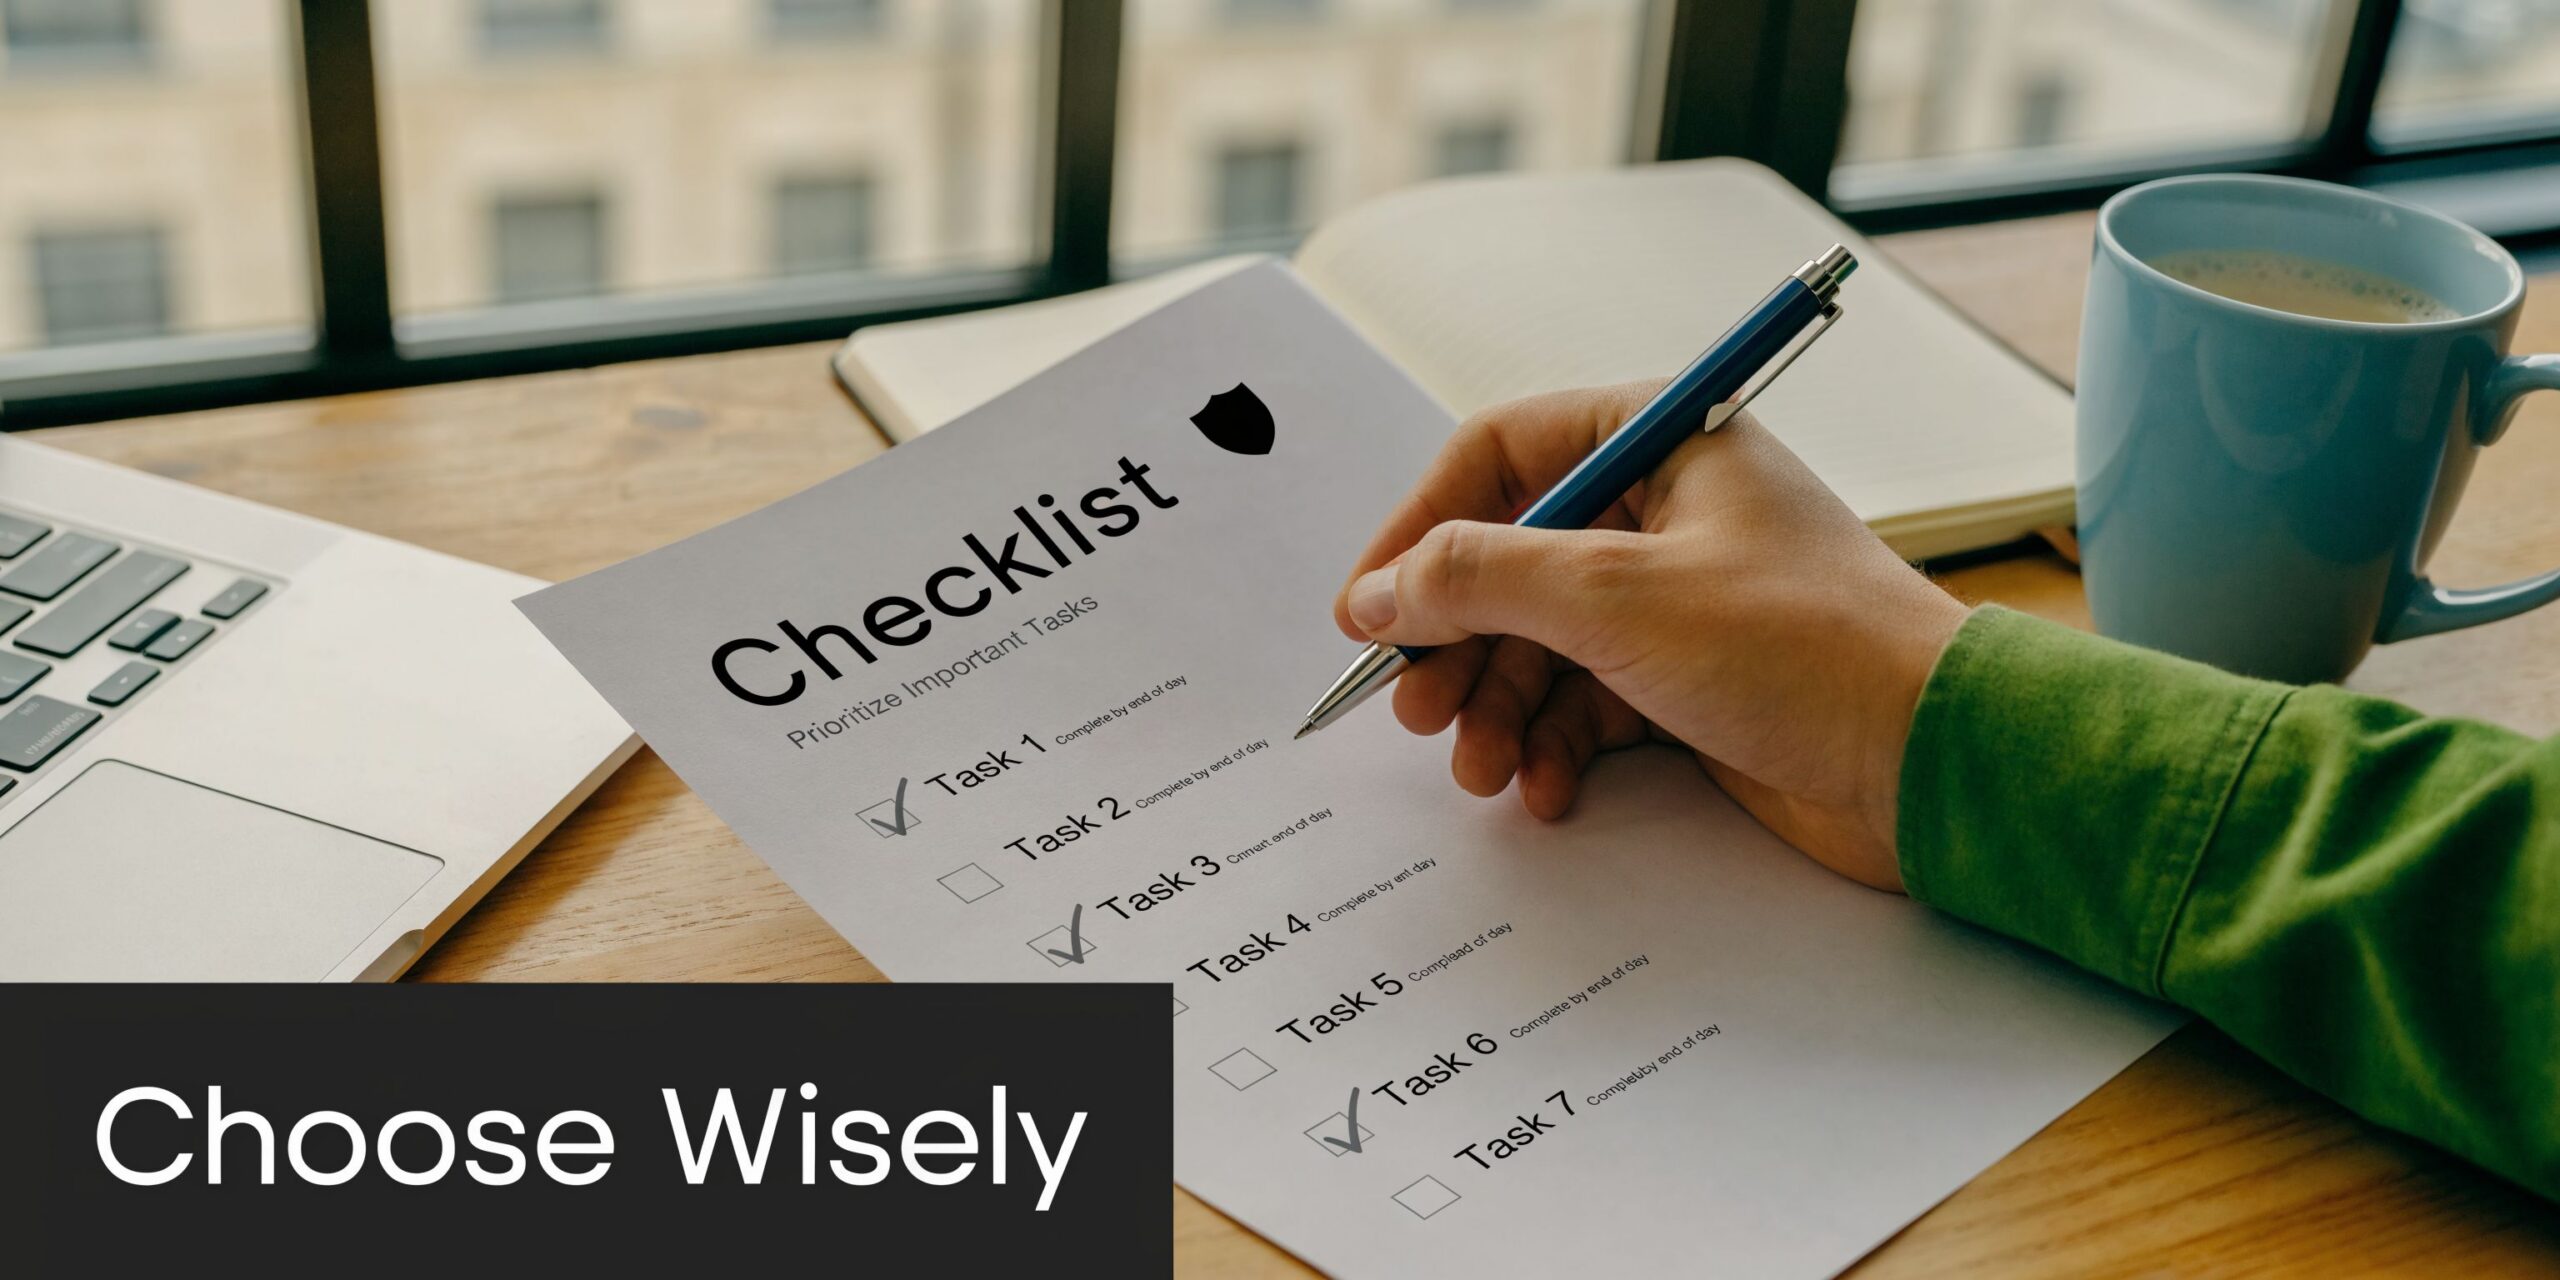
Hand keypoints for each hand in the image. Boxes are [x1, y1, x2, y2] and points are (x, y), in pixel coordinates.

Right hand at [1331, 381, 1969, 891]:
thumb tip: (1374, 592)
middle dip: (1456, 643)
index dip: (1419, 530)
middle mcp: (1665, 508)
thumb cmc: (1806, 649)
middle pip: (1508, 560)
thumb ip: (1478, 581)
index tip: (1367, 608)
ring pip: (1540, 642)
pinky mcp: (1692, 679)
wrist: (1931, 762)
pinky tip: (1547, 790)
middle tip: (1418, 710)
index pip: (1497, 455)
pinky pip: (1586, 702)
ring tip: (1482, 769)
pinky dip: (1554, 746)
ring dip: (1497, 709)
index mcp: (1659, 439)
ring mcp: (1678, 597)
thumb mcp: (1615, 599)